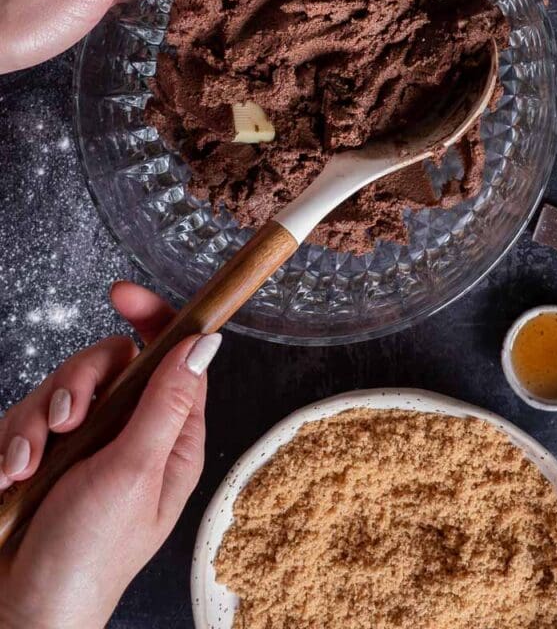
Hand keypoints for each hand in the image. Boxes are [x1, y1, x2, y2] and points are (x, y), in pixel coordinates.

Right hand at [0, 283, 221, 628]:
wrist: (22, 612)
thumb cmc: (90, 557)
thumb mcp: (135, 473)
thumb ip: (166, 404)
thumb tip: (204, 343)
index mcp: (169, 438)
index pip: (172, 358)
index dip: (152, 319)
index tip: (122, 293)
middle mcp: (130, 435)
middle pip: (110, 364)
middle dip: (79, 383)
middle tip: (67, 421)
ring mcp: (83, 445)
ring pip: (63, 388)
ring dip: (38, 422)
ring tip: (30, 465)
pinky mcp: (42, 456)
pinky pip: (26, 420)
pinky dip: (14, 443)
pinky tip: (9, 477)